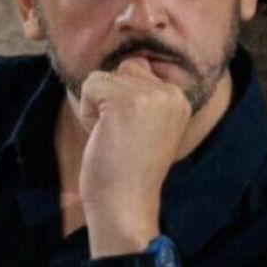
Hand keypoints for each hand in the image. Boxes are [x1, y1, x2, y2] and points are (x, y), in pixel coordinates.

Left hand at [77, 56, 191, 240]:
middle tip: (120, 136)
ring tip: (113, 137)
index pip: (138, 71)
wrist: (125, 204)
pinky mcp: (125, 101)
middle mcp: (170, 93)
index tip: (132, 136)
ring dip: (96, 107)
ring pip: (102, 78)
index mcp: (179, 99)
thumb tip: (129, 62)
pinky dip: (87, 113)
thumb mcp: (147, 125)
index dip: (122, 102)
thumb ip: (143, 96)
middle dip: (109, 100)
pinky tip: (104, 137)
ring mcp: (150, 95)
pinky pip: (89, 86)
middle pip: (121, 69)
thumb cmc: (127, 171)